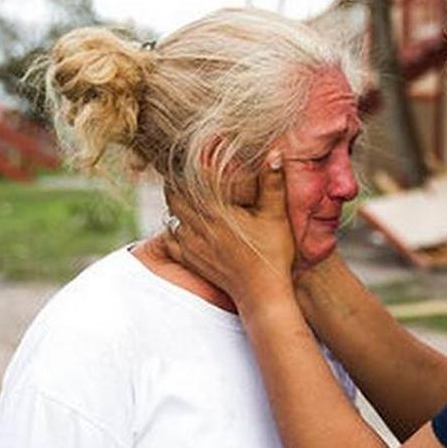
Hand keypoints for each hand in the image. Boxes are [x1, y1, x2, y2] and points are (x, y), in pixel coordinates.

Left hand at [164, 153, 295, 309]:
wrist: (262, 294)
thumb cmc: (272, 254)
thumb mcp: (275, 216)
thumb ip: (272, 183)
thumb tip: (274, 153)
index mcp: (215, 213)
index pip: (185, 183)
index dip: (181, 169)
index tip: (187, 159)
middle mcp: (198, 228)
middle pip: (172, 198)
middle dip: (176, 183)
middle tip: (185, 173)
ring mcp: (192, 246)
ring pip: (170, 217)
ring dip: (175, 205)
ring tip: (185, 195)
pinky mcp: (191, 260)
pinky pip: (170, 239)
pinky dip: (173, 228)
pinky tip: (185, 224)